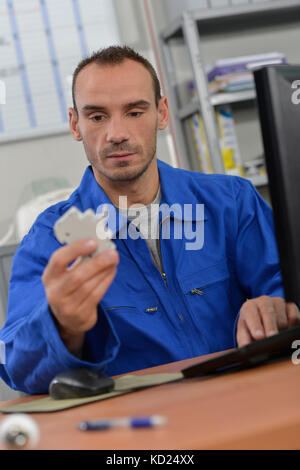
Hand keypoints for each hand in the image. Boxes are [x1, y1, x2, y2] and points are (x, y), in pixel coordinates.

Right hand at [42, 238, 118, 354]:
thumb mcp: (66, 274)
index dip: (76, 249)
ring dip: (105, 271)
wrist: (67, 319)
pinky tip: (111, 271)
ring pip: (89, 286)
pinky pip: (96, 295)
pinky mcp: (80, 315)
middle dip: (97, 263)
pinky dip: (106, 281)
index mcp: (49, 276)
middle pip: (77, 276)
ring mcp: (66, 306)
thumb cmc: (69, 288)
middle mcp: (55, 292)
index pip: (58, 260)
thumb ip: (79, 260)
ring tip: (114, 260)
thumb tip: (99, 245)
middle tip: (112, 253)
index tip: (93, 242)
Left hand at [236, 295, 299, 346]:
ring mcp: (278, 303)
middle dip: (270, 326)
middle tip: (271, 337)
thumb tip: (246, 349)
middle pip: (268, 312)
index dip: (255, 324)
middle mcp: (263, 301)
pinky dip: (291, 327)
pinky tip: (286, 332)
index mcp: (249, 306)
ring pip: (282, 318)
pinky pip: (294, 318)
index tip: (258, 336)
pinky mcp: (290, 307)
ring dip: (281, 330)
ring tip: (276, 338)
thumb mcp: (244, 334)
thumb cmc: (252, 327)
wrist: (262, 319)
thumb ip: (244, 340)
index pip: (251, 313)